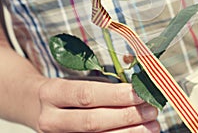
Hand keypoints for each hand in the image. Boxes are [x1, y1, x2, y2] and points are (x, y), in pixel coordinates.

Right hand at [37, 78, 159, 132]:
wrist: (36, 106)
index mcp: (53, 93)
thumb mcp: (75, 80)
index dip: (116, 95)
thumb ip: (102, 85)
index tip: (140, 93)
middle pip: (93, 121)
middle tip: (151, 110)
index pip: (87, 95)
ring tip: (152, 126)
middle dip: (127, 116)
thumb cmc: (65, 90)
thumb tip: (138, 87)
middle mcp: (50, 119)